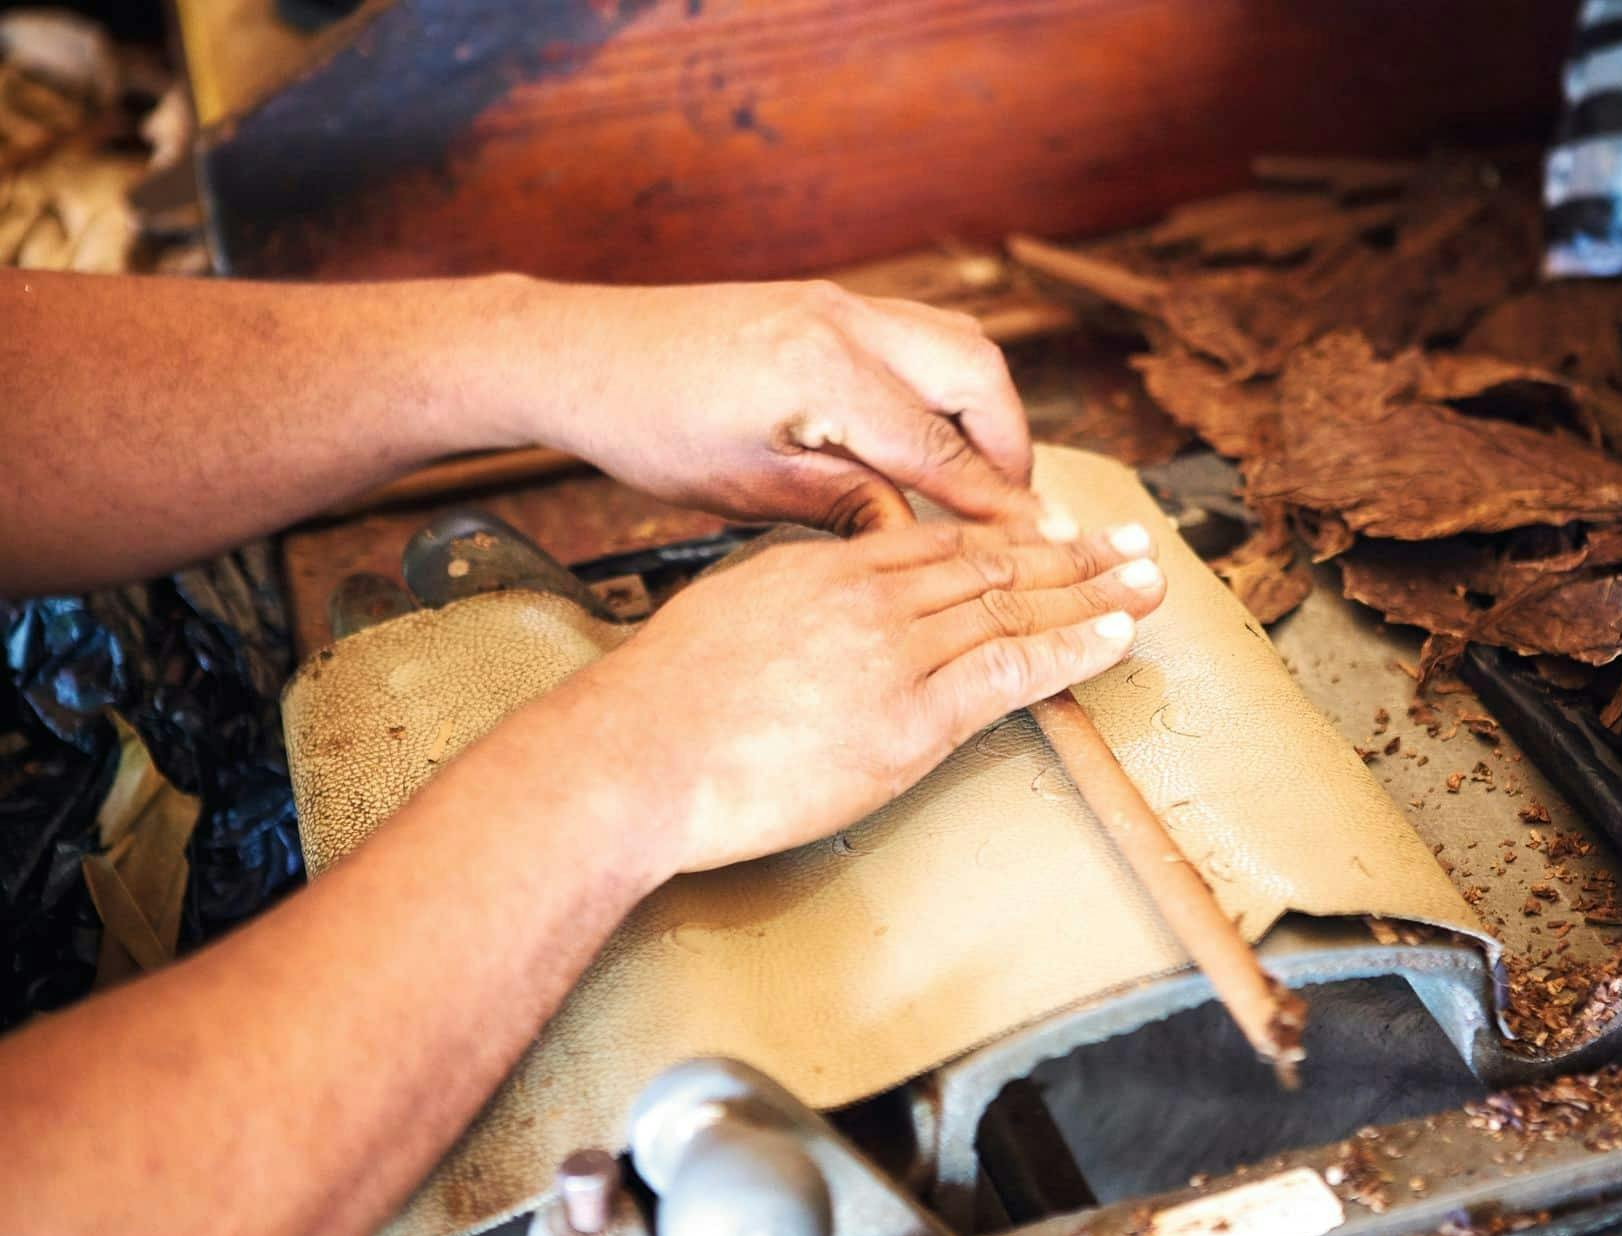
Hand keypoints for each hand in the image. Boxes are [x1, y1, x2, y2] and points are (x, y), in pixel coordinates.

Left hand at [527, 280, 1038, 533]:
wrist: (581, 352)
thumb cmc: (648, 427)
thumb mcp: (747, 489)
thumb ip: (846, 504)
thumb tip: (920, 537)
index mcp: (826, 372)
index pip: (944, 447)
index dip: (997, 502)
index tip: (1038, 544)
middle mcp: (845, 321)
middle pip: (978, 374)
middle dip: (1010, 444)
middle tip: (1014, 511)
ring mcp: (838, 302)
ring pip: (957, 344)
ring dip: (984, 409)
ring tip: (980, 478)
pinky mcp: (824, 303)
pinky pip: (918, 337)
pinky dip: (945, 386)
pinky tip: (929, 438)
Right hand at [571, 518, 1166, 877]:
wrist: (635, 754)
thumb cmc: (662, 702)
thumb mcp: (730, 612)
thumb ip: (792, 599)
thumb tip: (817, 605)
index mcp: (827, 568)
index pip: (942, 542)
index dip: (1010, 534)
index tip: (1057, 529)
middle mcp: (871, 598)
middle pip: (995, 563)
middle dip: (1075, 552)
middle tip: (1135, 540)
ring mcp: (895, 655)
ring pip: (1016, 607)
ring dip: (1094, 591)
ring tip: (1150, 579)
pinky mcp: (908, 720)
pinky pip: (1009, 671)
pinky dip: (1071, 648)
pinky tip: (1114, 635)